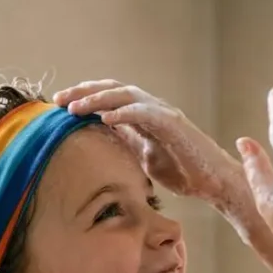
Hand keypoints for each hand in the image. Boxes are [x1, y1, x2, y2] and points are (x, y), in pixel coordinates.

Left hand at [53, 80, 245, 203]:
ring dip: (97, 99)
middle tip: (58, 100)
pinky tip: (105, 118)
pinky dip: (123, 112)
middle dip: (83, 92)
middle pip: (113, 89)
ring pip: (125, 95)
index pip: (109, 97)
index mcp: (143, 115)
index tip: (59, 107)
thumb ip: (126, 144)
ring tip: (74, 108)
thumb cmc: (183, 172)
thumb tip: (99, 140)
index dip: (84, 98)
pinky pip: (144, 113)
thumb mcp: (144, 158)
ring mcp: (163, 113)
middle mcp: (152, 108)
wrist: (214, 182)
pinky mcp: (173, 123)